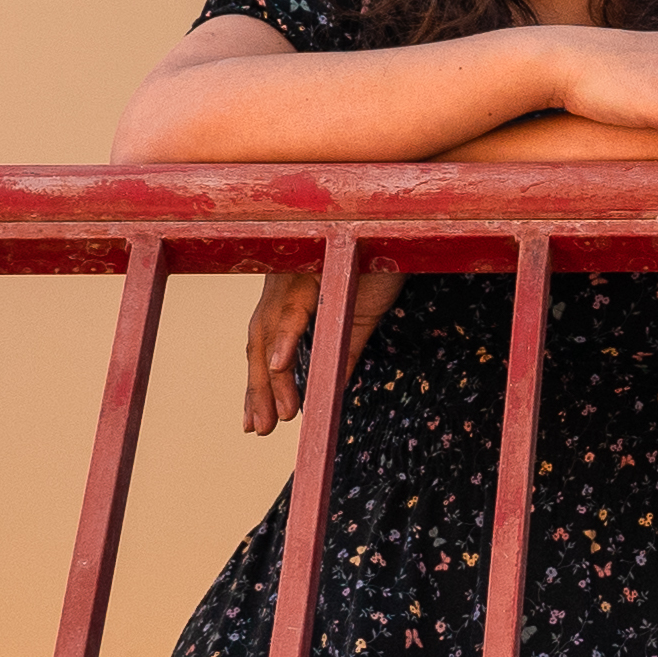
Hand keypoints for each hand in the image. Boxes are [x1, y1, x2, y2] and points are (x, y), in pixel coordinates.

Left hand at [241, 264, 396, 435]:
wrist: (403, 227)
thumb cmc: (378, 259)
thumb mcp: (357, 316)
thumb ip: (341, 351)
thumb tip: (328, 392)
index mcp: (287, 291)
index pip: (261, 341)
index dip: (256, 383)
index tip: (254, 422)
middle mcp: (282, 279)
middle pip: (257, 339)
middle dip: (257, 388)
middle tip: (258, 429)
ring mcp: (294, 270)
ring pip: (271, 329)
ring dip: (271, 375)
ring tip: (277, 413)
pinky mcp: (315, 267)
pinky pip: (294, 307)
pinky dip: (284, 337)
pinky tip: (278, 365)